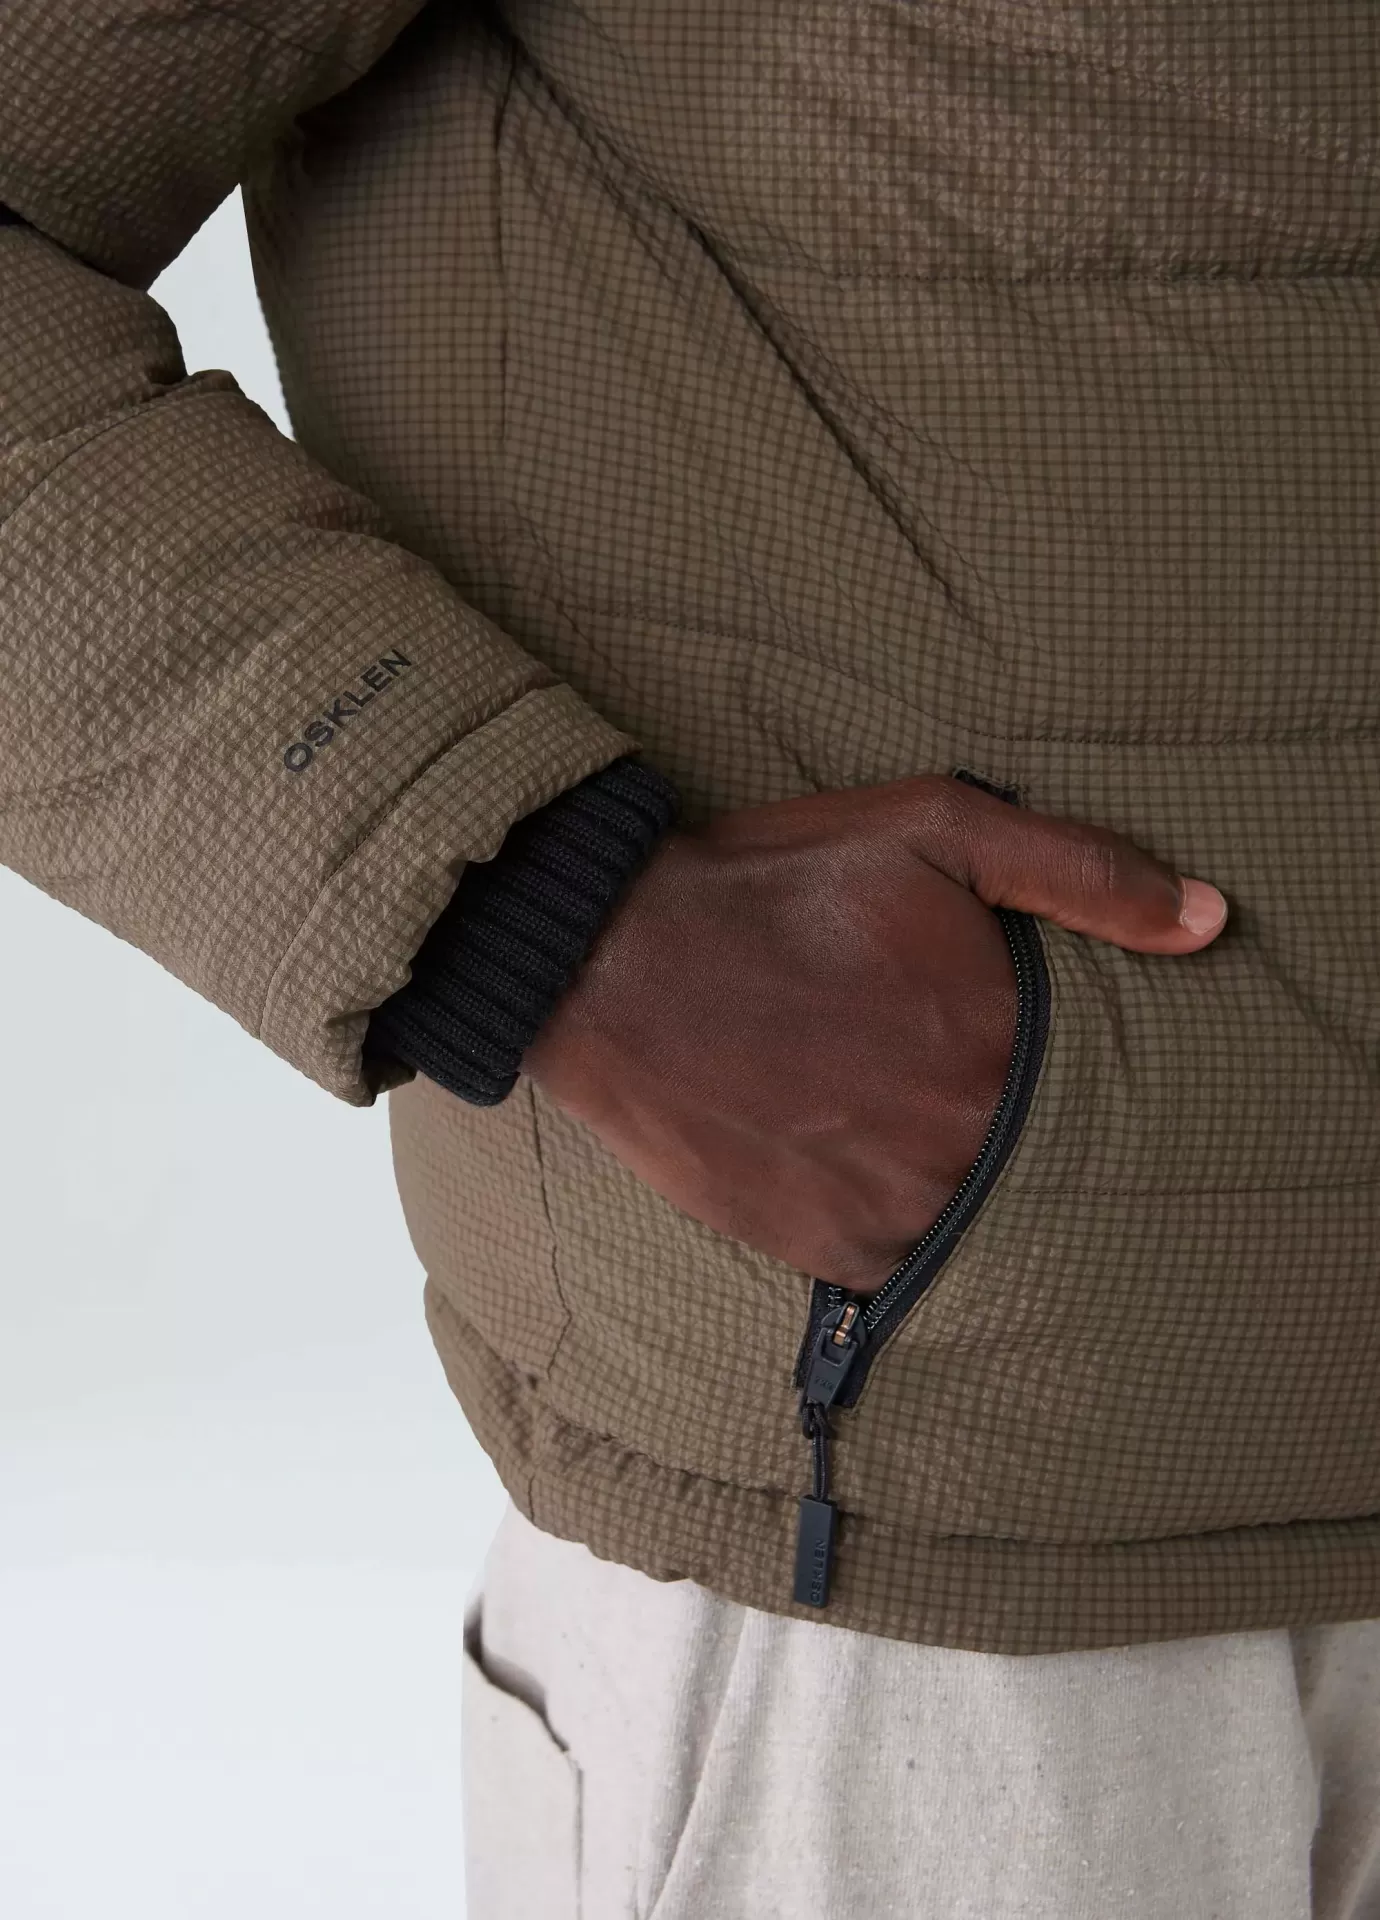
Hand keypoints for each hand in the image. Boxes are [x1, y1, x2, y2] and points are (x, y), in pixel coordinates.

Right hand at [524, 774, 1226, 1291]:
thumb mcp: (935, 826)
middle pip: (1029, 1153)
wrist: (615, 961)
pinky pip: (900, 1265)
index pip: (1087, 1084)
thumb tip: (1211, 920)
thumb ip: (1083, 869)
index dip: (1044, 1057)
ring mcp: (895, 1207)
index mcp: (1003, 1043)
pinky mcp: (827, 1250)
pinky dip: (890, 1224)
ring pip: (972, 1215)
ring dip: (946, 1177)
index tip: (991, 1032)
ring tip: (883, 1118)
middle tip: (918, 1071)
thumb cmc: (777, 883)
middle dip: (988, 1117)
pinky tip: (849, 1165)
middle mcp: (963, 1142)